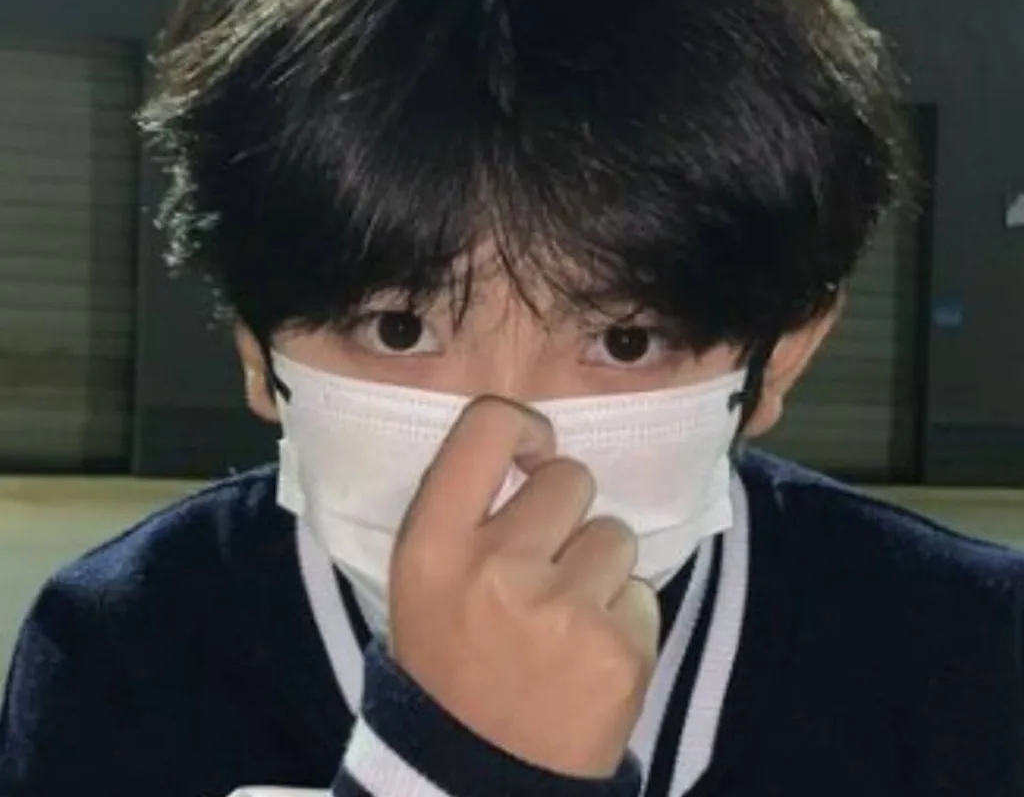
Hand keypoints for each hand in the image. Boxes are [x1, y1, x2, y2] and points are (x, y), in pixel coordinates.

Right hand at [389, 396, 659, 778]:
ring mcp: (562, 610)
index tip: (535, 453)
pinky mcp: (620, 650)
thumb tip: (532, 450)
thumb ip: (464, 510)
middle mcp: (496, 567)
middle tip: (544, 569)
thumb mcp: (424, 582)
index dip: (523, 427)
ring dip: (600, 570)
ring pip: (616, 535)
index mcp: (434, 545)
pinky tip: (589, 660)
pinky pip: (645, 594)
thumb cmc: (451, 665)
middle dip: (567, 514)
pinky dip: (625, 622)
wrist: (479, 779)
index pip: (487, 427)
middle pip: (571, 478)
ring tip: (565, 623)